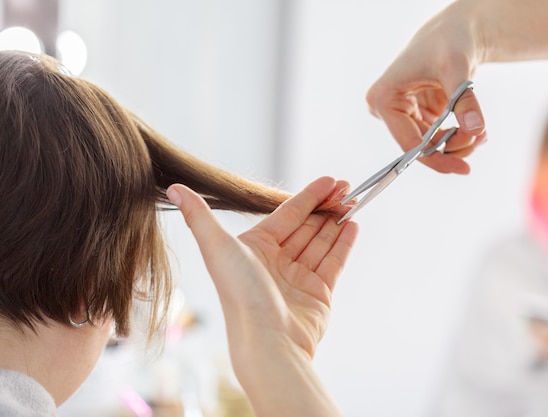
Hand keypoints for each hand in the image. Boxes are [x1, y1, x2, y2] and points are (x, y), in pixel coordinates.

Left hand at [167, 177, 356, 416]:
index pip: (286, 214)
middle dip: (327, 207)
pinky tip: (353, 226)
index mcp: (255, 248)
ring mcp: (299, 277)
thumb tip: (173, 186)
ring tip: (353, 203)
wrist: (268, 341)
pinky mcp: (318, 293)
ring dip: (337, 222)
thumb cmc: (240, 295)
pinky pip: (334, 262)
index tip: (329, 181)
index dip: (308, 196)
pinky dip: (344, 243)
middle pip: (306, 226)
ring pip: (321, 242)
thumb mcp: (217, 248)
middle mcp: (276, 261)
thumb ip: (199, 215)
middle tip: (347, 189)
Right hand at [366, 2, 485, 174]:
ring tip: (481, 134)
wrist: (455, 32)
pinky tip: (475, 130)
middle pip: (420, 146)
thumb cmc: (448, 41)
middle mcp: (387, 110)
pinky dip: (457, 138)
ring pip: (430, 146)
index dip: (435, 158)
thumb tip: (476, 130)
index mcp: (384, 99)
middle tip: (480, 139)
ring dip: (457, 145)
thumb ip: (465, 101)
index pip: (408, 142)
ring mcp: (402, 115)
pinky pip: (436, 138)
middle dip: (451, 148)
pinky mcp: (416, 116)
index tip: (461, 169)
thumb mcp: (456, 69)